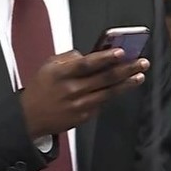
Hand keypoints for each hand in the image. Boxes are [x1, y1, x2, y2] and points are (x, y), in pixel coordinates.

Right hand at [18, 48, 149, 138]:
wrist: (29, 117)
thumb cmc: (41, 88)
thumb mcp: (48, 66)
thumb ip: (69, 58)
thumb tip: (90, 54)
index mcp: (61, 74)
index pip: (86, 64)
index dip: (104, 58)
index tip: (121, 52)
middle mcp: (71, 90)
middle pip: (103, 79)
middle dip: (125, 69)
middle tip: (141, 62)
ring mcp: (79, 105)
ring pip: (108, 93)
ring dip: (126, 84)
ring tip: (139, 75)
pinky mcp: (84, 116)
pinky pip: (102, 103)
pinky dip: (114, 94)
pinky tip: (124, 87)